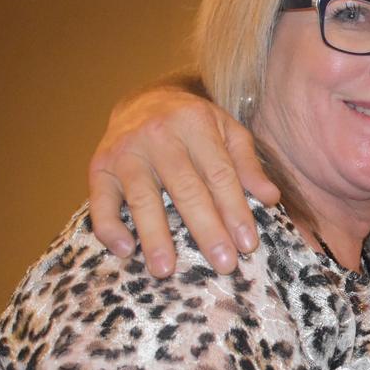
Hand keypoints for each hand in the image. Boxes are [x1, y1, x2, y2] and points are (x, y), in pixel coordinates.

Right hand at [88, 86, 278, 276]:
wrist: (143, 100)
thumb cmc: (194, 123)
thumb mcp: (228, 131)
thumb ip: (248, 165)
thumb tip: (271, 198)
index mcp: (195, 124)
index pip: (219, 174)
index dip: (234, 210)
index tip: (247, 244)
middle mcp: (158, 136)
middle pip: (185, 190)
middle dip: (206, 229)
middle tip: (222, 263)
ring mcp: (124, 151)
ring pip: (142, 198)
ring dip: (155, 236)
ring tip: (166, 269)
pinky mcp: (98, 166)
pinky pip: (100, 200)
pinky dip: (109, 226)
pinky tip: (124, 250)